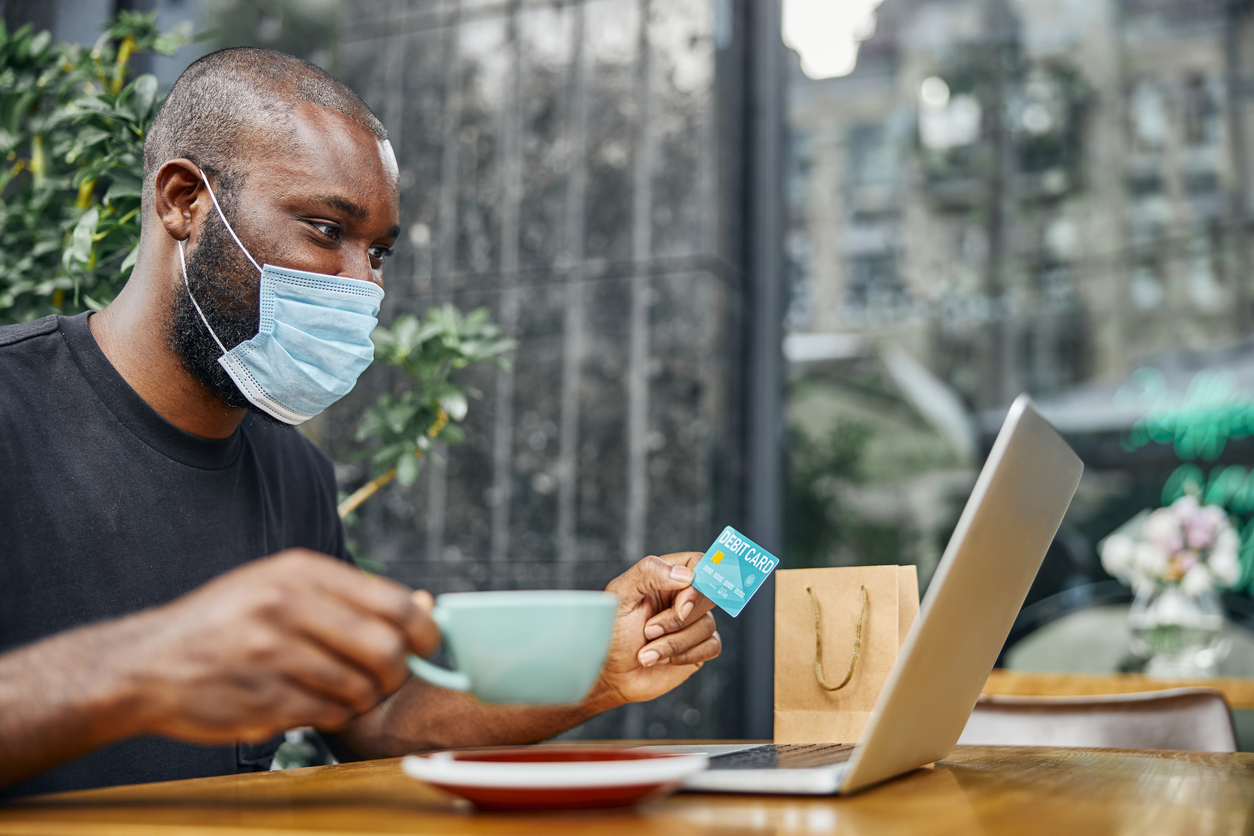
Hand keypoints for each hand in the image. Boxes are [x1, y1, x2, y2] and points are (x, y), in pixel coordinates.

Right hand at [120, 549, 438, 743]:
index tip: (426, 645)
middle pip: (385, 649)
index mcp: (299, 571)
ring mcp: (272, 656)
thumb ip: (349, 595)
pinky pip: (328, 714)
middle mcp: (286, 608)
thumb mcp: (280, 584)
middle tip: (385, 676)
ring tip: (341, 688)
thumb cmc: (227, 621)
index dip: (424, 629)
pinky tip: (312, 702)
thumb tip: (427, 607)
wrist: (147, 663)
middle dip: (396, 671)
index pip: (394, 601)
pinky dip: (332, 714)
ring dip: (362, 696)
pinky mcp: (261, 700)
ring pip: (360, 687)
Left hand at [590, 552, 720, 707]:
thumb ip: (649, 573)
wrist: (612, 675)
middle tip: (648, 630)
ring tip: (647, 652)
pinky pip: (712, 646)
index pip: (697, 563)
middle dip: (676, 619)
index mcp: (664, 576)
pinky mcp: (700, 647)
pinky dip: (686, 655)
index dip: (696, 583)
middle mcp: (683, 596)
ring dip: (674, 643)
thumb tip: (686, 574)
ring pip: (707, 625)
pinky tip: (663, 660)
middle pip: (708, 595)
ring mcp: (693, 622)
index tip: (680, 605)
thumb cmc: (612, 633)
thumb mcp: (620, 596)